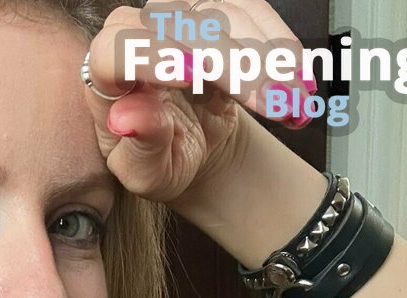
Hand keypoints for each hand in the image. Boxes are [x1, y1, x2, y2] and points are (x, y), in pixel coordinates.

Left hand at [81, 0, 315, 208]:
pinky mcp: (216, 12)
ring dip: (267, 58)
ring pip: (225, 17)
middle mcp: (139, 34)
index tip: (191, 77)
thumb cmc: (162, 162)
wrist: (192, 150)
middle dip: (233, 65)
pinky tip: (298, 83)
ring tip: (293, 102)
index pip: (117, 50)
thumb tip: (129, 116)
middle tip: (270, 104)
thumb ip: (138, 147)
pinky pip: (252, 13)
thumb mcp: (146, 173)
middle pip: (181, 30)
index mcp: (108, 76)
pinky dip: (281, 46)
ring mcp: (179, 18)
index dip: (151, 57)